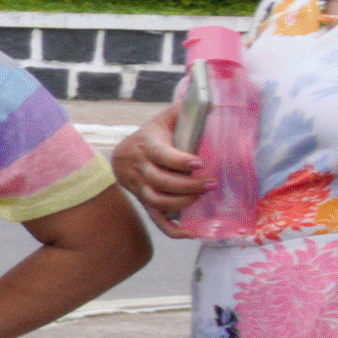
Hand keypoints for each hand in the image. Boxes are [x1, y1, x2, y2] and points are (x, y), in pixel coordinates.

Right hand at [107, 108, 203, 224]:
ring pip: (158, 200)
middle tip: (211, 183)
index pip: (161, 155)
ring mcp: (139, 186)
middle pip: (161, 181)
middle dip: (188, 185)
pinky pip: (155, 218)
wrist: (123, 152)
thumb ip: (185, 109)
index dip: (179, 161)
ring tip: (203, 196)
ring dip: (182, 202)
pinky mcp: (143, 200)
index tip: (199, 163)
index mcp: (146, 145)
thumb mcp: (166, 118)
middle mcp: (139, 167)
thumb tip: (214, 104)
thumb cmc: (153, 133)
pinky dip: (171, 229)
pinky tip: (189, 233)